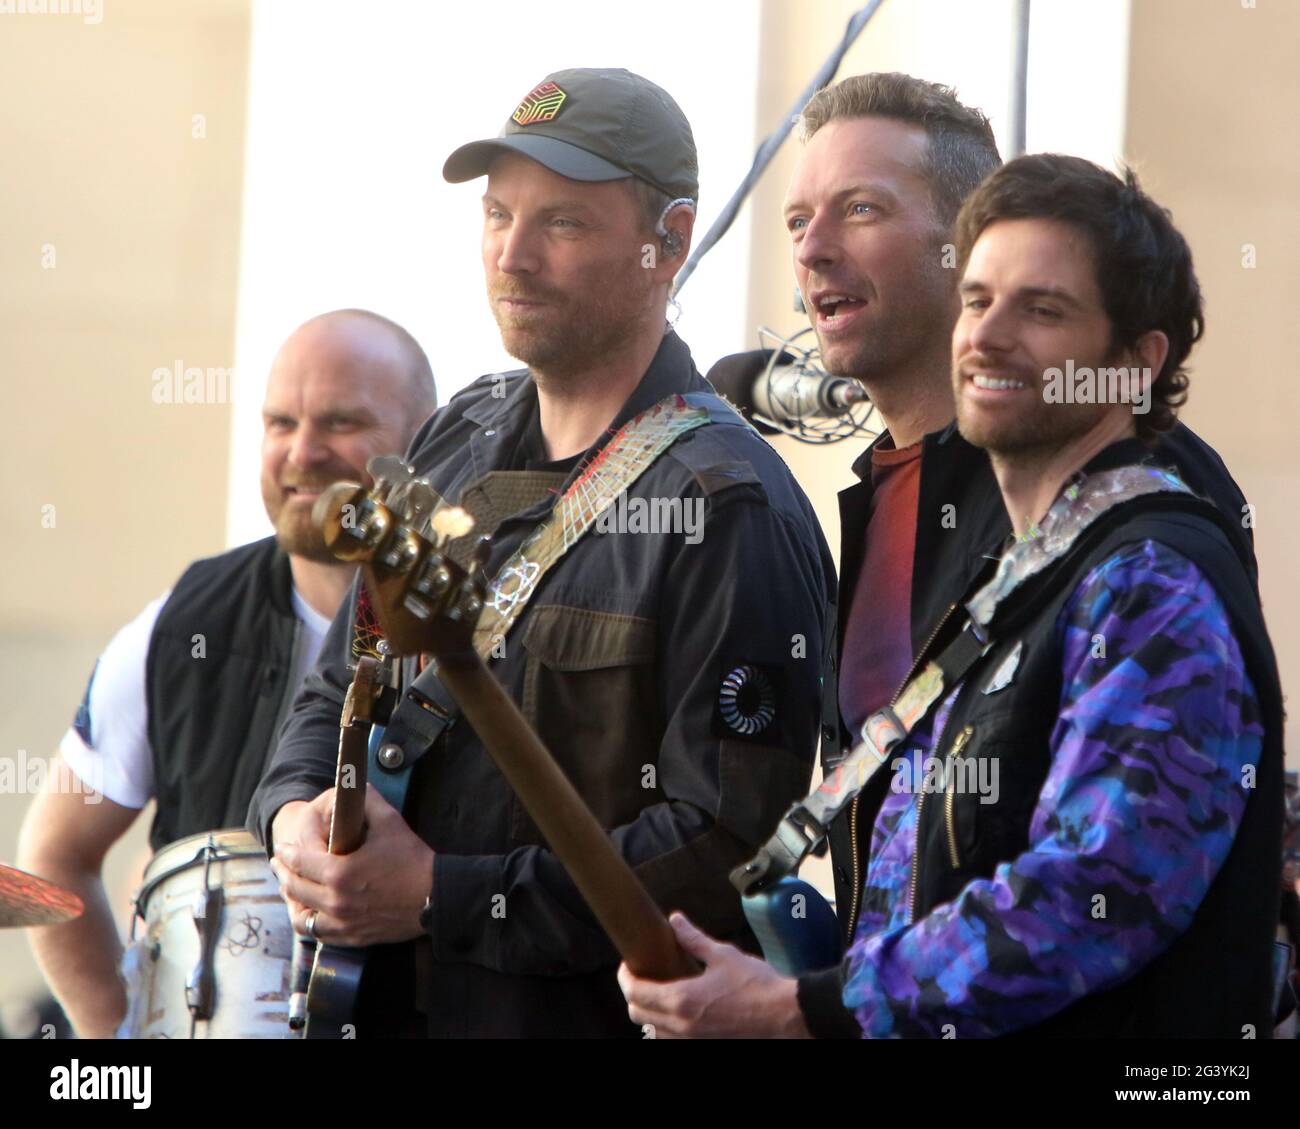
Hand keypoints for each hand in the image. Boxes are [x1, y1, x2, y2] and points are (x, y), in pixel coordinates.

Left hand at [270, 785, 432, 946]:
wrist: (435, 898)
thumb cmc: (413, 860)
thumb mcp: (390, 822)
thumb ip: (367, 800)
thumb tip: (354, 785)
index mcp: (340, 873)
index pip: (300, 861)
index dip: (290, 850)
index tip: (285, 845)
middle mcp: (335, 901)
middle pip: (294, 887)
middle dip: (283, 872)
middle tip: (279, 861)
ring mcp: (342, 923)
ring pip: (301, 915)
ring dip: (291, 899)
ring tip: (289, 887)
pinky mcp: (352, 937)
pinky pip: (318, 933)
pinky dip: (308, 921)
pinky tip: (309, 910)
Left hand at [617, 913, 809, 1038]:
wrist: (785, 1016)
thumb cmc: (757, 985)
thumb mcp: (723, 955)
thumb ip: (693, 939)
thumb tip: (675, 921)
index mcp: (681, 1000)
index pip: (635, 993)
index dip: (625, 977)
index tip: (628, 965)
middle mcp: (681, 1026)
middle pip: (637, 1015)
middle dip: (633, 995)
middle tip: (641, 978)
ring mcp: (692, 1042)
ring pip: (653, 1033)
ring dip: (649, 1014)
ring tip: (660, 995)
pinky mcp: (705, 1047)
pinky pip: (672, 1041)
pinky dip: (667, 1029)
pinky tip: (679, 1014)